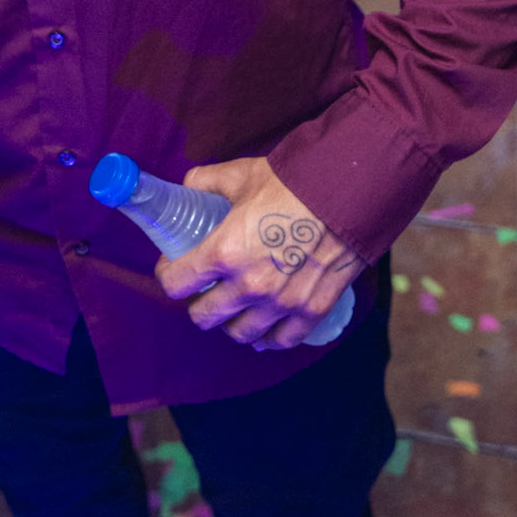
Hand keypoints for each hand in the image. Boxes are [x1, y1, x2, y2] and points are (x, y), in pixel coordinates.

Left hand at [158, 157, 365, 350]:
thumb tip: (190, 186)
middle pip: (205, 317)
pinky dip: (269, 338)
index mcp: (223, 253)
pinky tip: (264, 331)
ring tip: (232, 310)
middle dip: (198, 304)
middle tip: (202, 291)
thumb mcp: (239, 176)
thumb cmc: (290, 182)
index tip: (172, 268)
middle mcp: (249, 286)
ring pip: (241, 334)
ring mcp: (282, 303)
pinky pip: (283, 340)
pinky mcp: (312, 309)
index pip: (177, 284)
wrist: (347, 193)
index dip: (168, 276)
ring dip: (231, 323)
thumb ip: (207, 182)